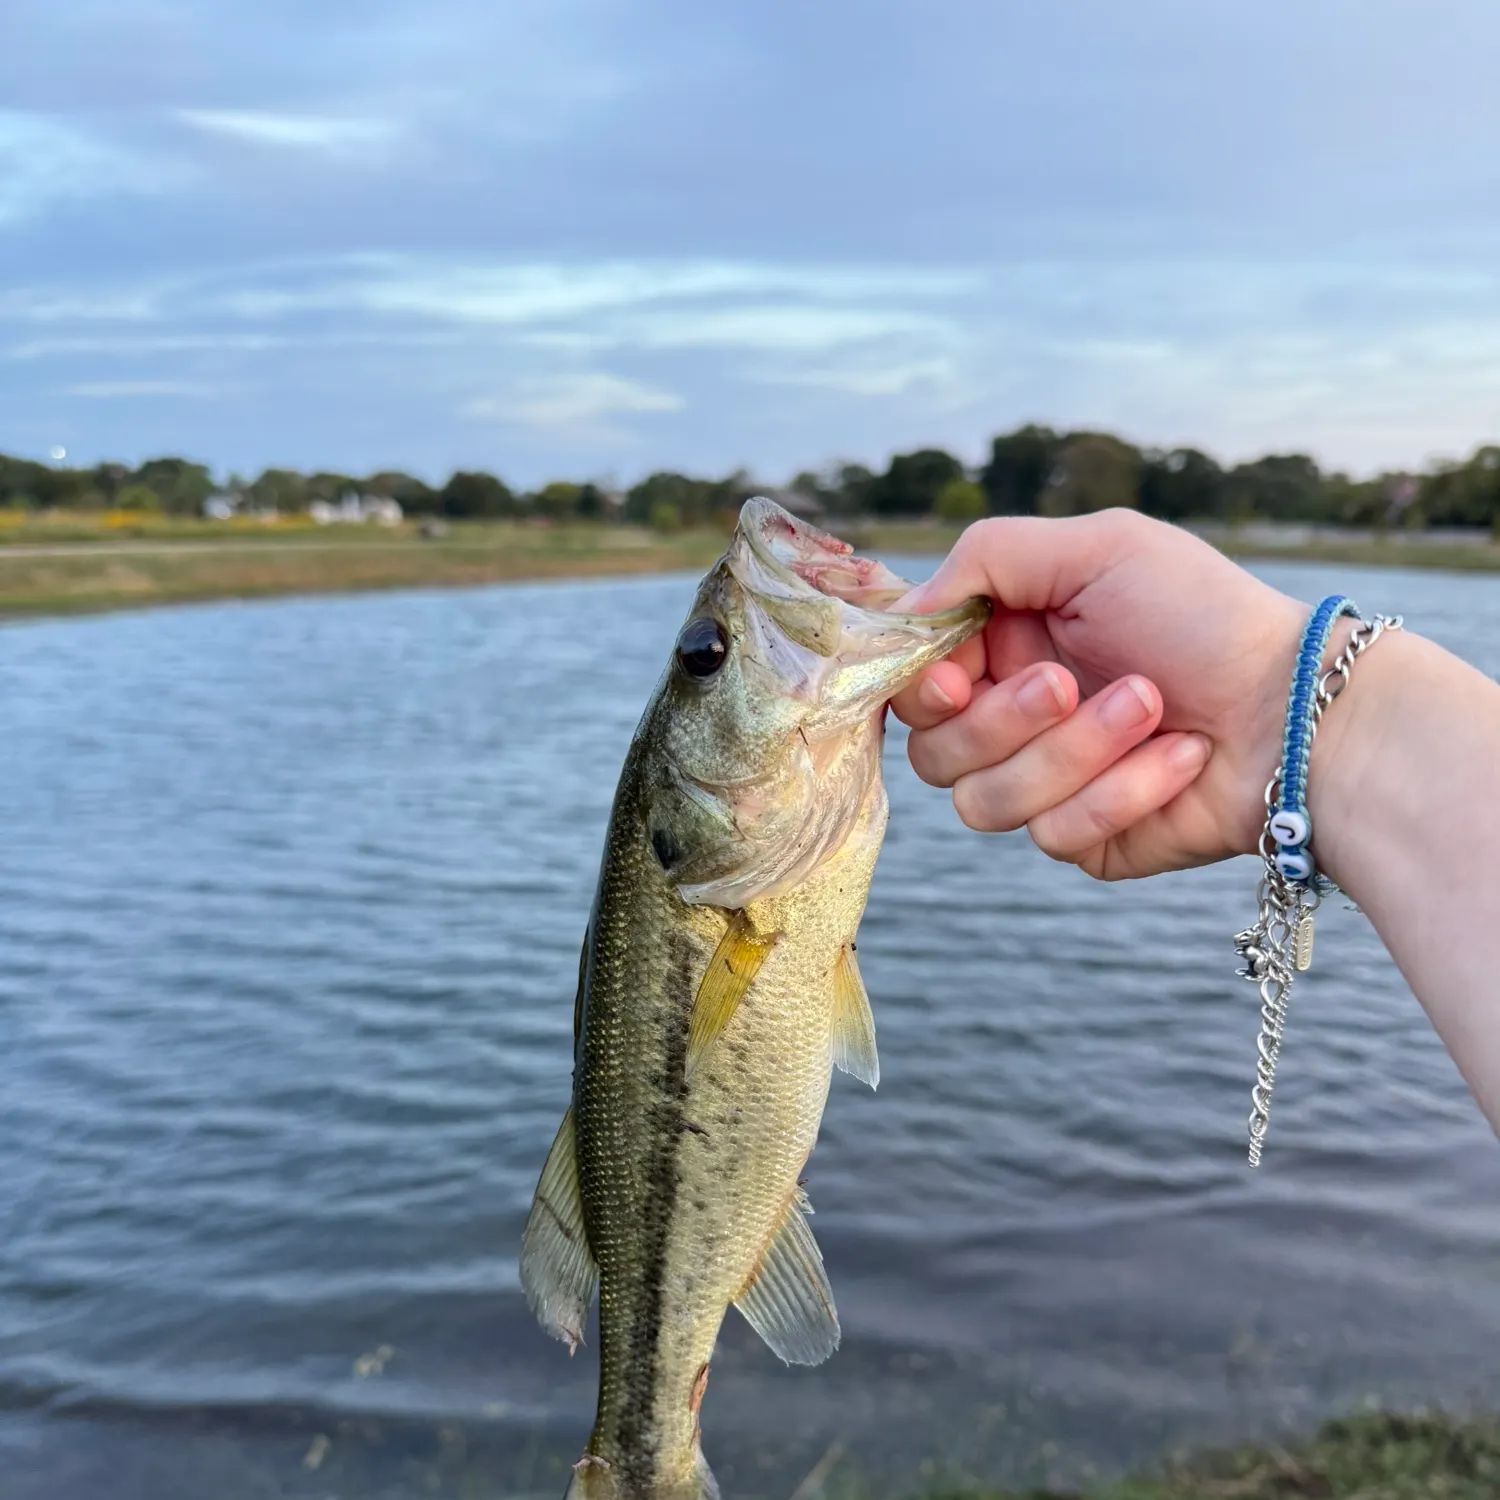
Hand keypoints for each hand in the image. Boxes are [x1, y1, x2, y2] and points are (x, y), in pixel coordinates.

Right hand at [890, 510, 1310, 879]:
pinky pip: (1054, 836)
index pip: (910, 685)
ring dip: (1076, 752)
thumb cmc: (1203, 615)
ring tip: (1152, 707)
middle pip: (934, 753)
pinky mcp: (1083, 838)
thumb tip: (904, 612)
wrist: (1298, 708)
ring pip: (985, 802)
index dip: (921, 688)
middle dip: (1005, 719)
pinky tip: (1181, 760)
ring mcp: (1044, 783)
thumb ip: (985, 557)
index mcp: (1005, 646)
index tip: (957, 676)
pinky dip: (1124, 792)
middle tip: (1071, 680)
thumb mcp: (1097, 548)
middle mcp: (1012, 718)